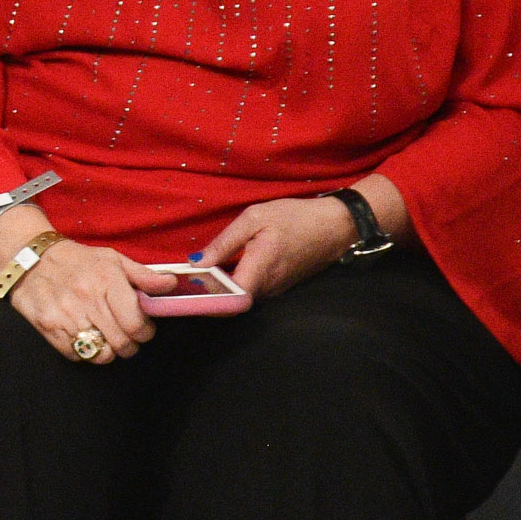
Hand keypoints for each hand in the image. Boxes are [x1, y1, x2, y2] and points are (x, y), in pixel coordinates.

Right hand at [0, 206, 175, 362]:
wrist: (28, 259)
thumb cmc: (75, 260)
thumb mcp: (111, 259)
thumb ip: (143, 275)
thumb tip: (170, 284)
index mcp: (107, 280)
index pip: (136, 323)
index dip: (145, 332)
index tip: (143, 329)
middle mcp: (87, 299)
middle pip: (121, 342)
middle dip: (130, 344)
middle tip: (127, 337)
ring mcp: (66, 315)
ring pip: (101, 353)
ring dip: (109, 351)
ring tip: (107, 339)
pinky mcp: (48, 328)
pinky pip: (77, 355)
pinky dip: (86, 352)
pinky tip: (85, 337)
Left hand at [200, 191, 394, 299]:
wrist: (337, 224)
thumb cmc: (295, 217)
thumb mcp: (254, 218)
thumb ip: (224, 242)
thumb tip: (196, 262)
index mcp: (260, 271)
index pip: (229, 301)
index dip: (206, 301)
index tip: (186, 292)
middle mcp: (268, 287)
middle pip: (232, 301)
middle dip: (208, 295)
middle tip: (184, 282)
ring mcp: (276, 289)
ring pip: (242, 296)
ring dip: (220, 289)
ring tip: (197, 276)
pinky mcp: (280, 285)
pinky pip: (253, 289)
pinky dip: (235, 283)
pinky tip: (221, 270)